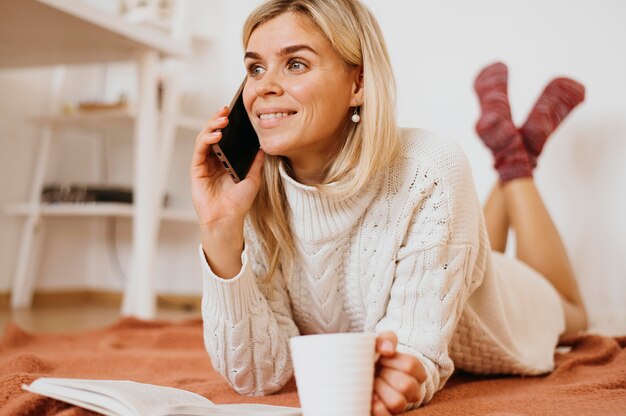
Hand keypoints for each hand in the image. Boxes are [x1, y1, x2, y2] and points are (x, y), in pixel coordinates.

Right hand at [190, 106, 264, 229]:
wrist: (227, 219)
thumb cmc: (239, 202)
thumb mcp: (254, 179)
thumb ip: (256, 162)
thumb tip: (262, 146)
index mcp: (227, 160)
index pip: (226, 137)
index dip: (229, 124)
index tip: (236, 113)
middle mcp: (214, 160)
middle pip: (213, 133)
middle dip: (218, 120)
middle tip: (226, 110)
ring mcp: (204, 164)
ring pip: (204, 138)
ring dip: (212, 126)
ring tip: (222, 120)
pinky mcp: (197, 169)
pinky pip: (200, 150)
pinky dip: (206, 140)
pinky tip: (216, 135)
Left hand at [371, 331, 425, 414]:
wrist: (365, 371)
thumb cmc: (377, 358)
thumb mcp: (381, 343)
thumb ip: (386, 339)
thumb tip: (387, 349)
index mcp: (415, 371)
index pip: (411, 365)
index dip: (392, 360)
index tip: (383, 357)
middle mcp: (413, 390)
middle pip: (405, 385)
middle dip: (385, 375)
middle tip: (377, 371)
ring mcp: (402, 405)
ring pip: (397, 402)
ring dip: (379, 390)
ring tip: (373, 383)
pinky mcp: (389, 414)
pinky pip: (385, 414)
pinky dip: (374, 405)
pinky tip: (370, 395)